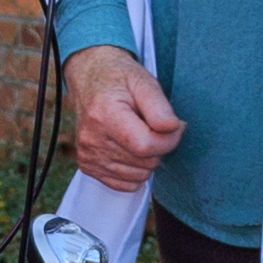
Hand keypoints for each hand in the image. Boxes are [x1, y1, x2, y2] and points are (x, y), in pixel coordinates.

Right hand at [63, 42, 185, 189]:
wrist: (89, 78)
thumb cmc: (119, 79)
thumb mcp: (144, 81)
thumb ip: (160, 106)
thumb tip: (174, 129)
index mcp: (104, 114)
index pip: (145, 146)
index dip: (169, 140)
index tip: (173, 126)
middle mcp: (92, 139)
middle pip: (145, 162)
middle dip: (158, 146)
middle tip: (151, 125)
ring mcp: (88, 155)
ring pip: (139, 175)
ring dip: (146, 159)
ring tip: (137, 134)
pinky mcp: (88, 166)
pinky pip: (126, 184)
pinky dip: (135, 170)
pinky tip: (129, 148)